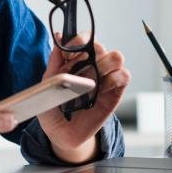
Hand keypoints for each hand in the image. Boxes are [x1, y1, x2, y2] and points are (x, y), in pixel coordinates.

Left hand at [37, 33, 130, 162]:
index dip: (79, 40)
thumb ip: (54, 61)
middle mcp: (92, 65)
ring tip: (93, 81)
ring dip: (105, 64)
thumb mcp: (48, 84)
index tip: (69, 52)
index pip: (83, 39)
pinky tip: (103, 88)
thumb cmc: (53, 109)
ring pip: (116, 57)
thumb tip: (58, 38)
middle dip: (92, 53)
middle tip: (81, 69)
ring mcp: (104, 78)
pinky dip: (116, 78)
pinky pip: (124, 76)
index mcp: (75, 60)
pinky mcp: (115, 92)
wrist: (63, 134)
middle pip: (100, 46)